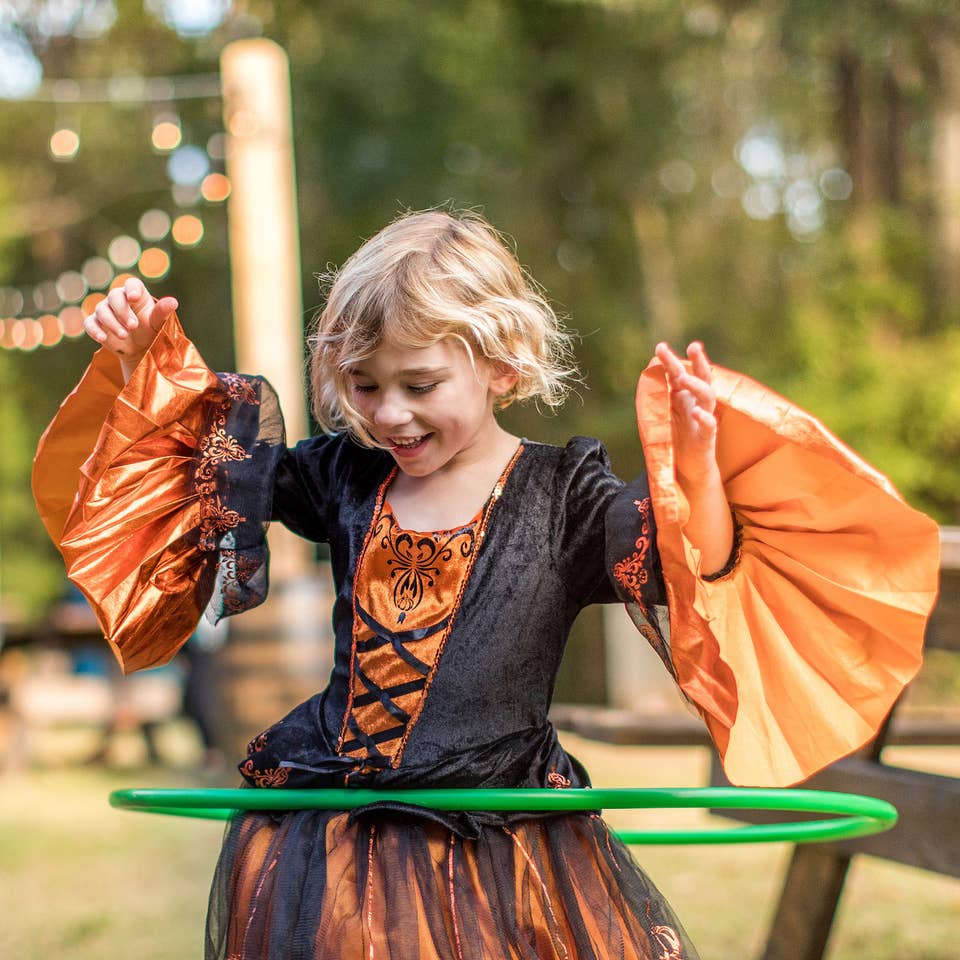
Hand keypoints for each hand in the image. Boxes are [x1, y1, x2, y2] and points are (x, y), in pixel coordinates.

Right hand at [84, 277, 178, 367]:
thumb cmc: (151, 330)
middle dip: (123, 311)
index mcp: (136, 293)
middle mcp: (118, 298)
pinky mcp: (96, 323)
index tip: (134, 298)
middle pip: (114, 297)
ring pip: (102, 310)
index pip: (131, 284)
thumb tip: (173, 302)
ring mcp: (105, 310)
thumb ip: (162, 313)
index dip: (131, 289)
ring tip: (124, 335)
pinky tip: (103, 338)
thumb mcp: (158, 323)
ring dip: (112, 323)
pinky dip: (94, 330)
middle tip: (133, 326)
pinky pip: (90, 323)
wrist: (140, 348)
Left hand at [654, 340, 719, 489]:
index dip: (671, 361)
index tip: (660, 346)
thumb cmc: (677, 440)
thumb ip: (660, 396)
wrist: (689, 471)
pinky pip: (710, 426)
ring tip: (683, 377)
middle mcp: (697, 405)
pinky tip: (696, 411)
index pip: (679, 375)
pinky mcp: (707, 439)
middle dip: (699, 362)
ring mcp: (703, 421)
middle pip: (702, 379)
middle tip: (693, 346)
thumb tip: (649, 372)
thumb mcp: (665, 415)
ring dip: (696, 385)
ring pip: (707, 398)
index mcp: (684, 399)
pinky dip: (704, 418)